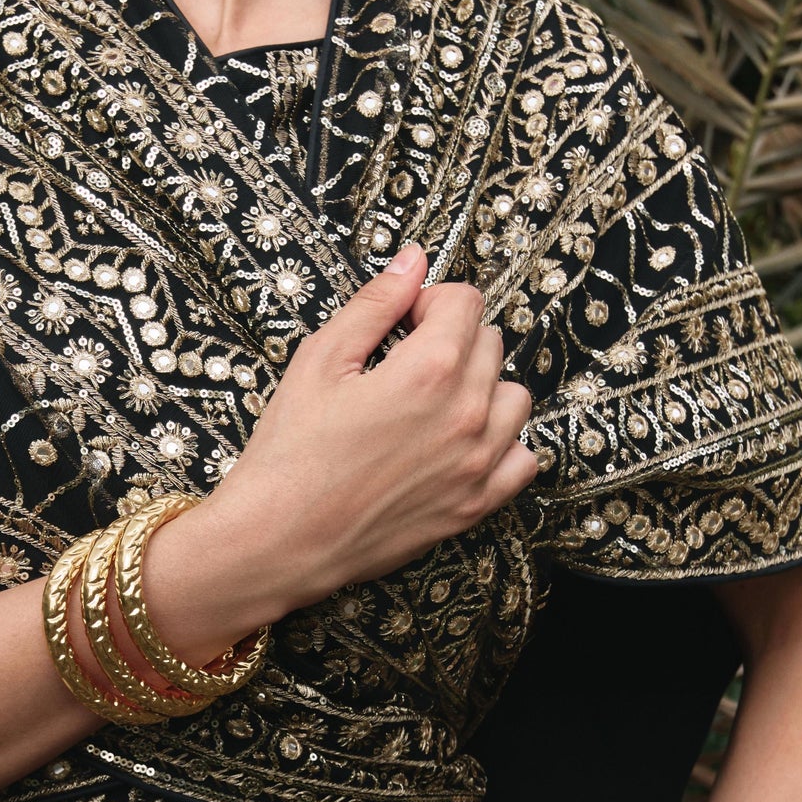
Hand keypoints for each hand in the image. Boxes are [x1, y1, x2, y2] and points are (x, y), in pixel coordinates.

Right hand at [144, 245, 538, 654]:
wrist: (278, 539)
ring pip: (513, 397)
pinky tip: (461, 443)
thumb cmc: (290, 453)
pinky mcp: (475, 505)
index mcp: (430, 370)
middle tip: (403, 363)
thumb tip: (412, 262)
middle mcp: (467, 414)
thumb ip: (375, 304)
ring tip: (432, 403)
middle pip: (490, 344)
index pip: (465, 302)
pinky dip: (501, 443)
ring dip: (482, 387)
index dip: (428, 302)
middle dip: (451, 340)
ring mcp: (478, 464)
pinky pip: (522, 459)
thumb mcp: (320, 360)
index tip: (401, 322)